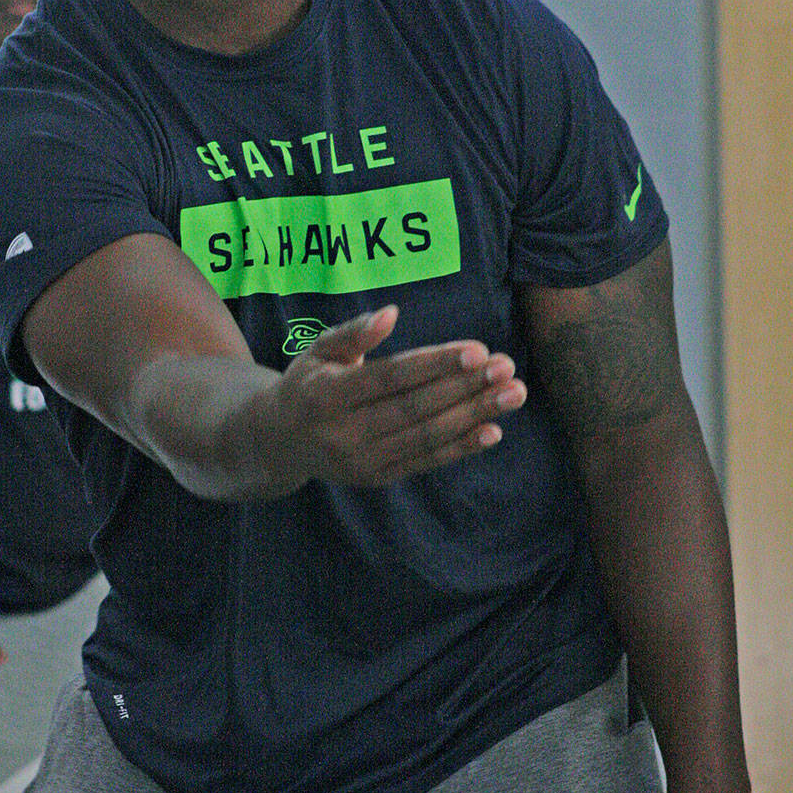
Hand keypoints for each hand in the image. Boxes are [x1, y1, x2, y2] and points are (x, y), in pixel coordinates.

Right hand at [265, 305, 527, 489]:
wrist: (279, 441)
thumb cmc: (307, 383)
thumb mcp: (319, 350)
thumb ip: (354, 333)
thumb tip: (392, 314)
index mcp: (328, 395)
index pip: (391, 378)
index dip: (436, 365)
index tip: (478, 350)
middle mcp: (343, 433)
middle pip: (416, 408)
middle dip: (466, 388)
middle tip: (507, 368)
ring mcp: (361, 461)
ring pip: (426, 436)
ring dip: (475, 415)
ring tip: (513, 394)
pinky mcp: (376, 478)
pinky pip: (425, 461)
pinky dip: (461, 447)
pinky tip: (493, 430)